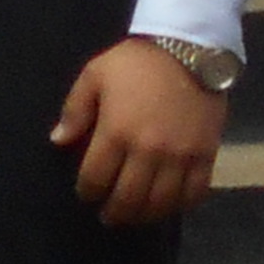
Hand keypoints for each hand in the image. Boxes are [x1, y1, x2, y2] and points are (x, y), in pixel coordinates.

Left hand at [52, 38, 225, 228]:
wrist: (189, 47)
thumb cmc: (136, 62)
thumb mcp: (95, 75)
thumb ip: (74, 110)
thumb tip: (58, 142)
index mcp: (116, 131)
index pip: (95, 178)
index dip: (87, 191)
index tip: (86, 194)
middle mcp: (147, 151)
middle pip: (127, 198)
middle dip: (114, 212)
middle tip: (109, 215)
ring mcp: (179, 156)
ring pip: (159, 203)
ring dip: (144, 216)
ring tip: (135, 216)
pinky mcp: (205, 155)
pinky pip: (193, 194)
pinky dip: (180, 206)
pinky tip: (169, 206)